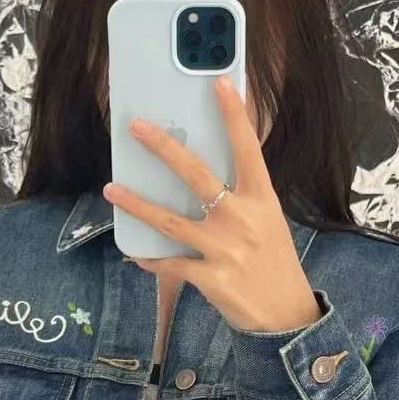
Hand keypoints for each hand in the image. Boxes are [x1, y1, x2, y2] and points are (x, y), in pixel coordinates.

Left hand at [102, 75, 322, 333]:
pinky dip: (149, 258)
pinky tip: (134, 252)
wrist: (287, 316)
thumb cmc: (274, 263)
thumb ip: (240, 198)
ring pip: (171, 220)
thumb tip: (198, 174)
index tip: (219, 83)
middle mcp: (243, 219)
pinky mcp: (211, 278)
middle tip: (137, 127)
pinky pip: (170, 263)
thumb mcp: (267, 222)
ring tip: (111, 189)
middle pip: (197, 175)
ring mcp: (225, 249)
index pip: (247, 148)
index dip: (234, 115)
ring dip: (137, 204)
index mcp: (262, 200)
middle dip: (164, 147)